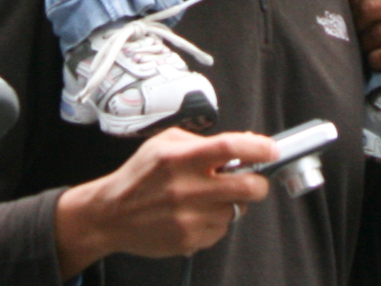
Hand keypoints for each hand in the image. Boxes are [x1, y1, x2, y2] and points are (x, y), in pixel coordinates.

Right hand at [53, 128, 273, 274]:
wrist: (110, 215)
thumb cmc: (138, 177)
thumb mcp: (162, 144)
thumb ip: (199, 141)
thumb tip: (239, 146)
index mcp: (180, 158)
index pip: (229, 148)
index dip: (257, 147)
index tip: (270, 149)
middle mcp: (187, 188)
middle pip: (246, 186)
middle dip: (258, 183)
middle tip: (254, 180)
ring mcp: (189, 217)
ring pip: (235, 210)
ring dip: (231, 203)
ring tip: (209, 198)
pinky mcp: (189, 240)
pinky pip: (220, 231)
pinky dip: (215, 222)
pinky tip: (196, 214)